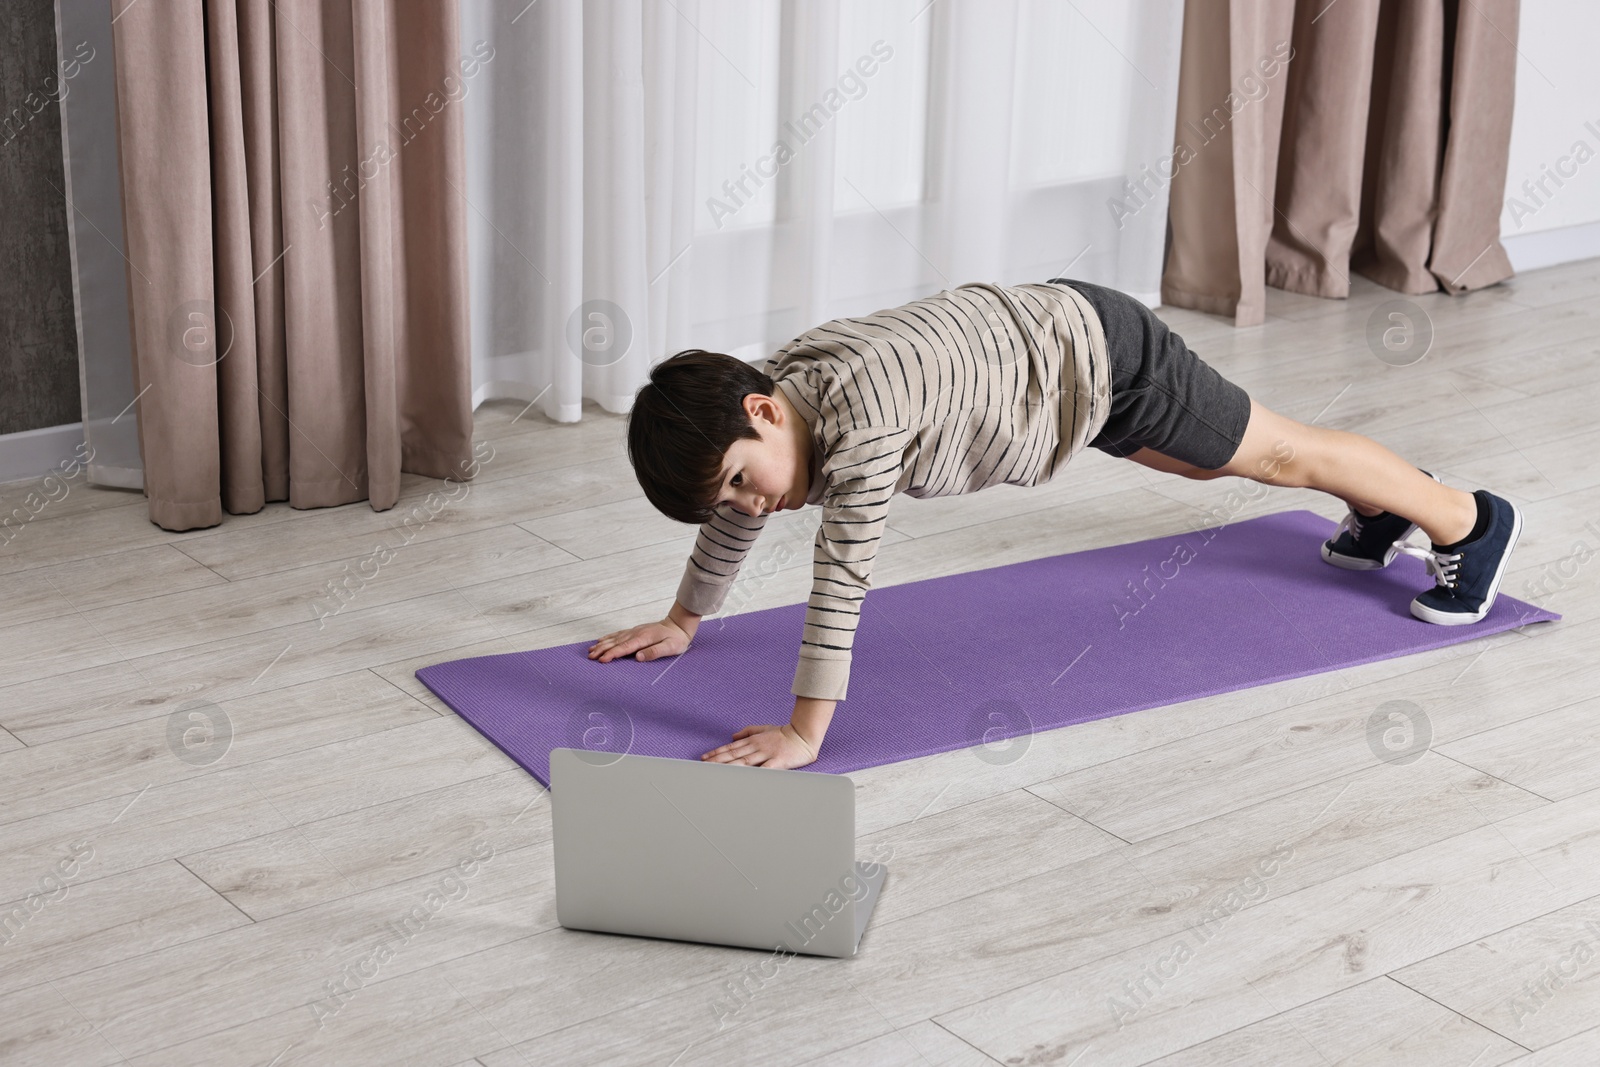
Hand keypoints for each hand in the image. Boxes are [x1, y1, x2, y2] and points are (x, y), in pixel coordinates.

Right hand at [587, 618, 689, 662]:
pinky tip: (601, 640)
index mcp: (643, 638)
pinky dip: (608, 637)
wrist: (678, 625)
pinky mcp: (635, 631)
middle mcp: (636, 633)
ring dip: (602, 644)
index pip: (625, 648)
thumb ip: (654, 652)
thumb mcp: (670, 648)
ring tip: (590, 650)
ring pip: (614, 638)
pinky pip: (618, 634)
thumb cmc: (676, 639)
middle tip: (590, 657)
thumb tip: (638, 657)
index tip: (602, 660)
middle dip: (602, 649)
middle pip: (615, 642)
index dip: (612, 654)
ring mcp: (634, 631)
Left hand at [701, 723, 817, 768]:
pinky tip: (743, 778)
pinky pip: (763, 770)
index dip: (716, 753)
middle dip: (717, 761)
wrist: (804, 735)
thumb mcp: (764, 728)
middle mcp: (757, 747)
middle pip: (733, 755)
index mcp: (753, 740)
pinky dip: (753, 774)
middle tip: (703, 766)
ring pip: (744, 762)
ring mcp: (767, 754)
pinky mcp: (777, 762)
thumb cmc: (784, 733)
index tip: (704, 758)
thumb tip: (733, 736)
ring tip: (716, 771)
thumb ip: (747, 732)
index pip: (731, 748)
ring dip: (729, 767)